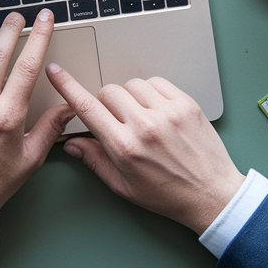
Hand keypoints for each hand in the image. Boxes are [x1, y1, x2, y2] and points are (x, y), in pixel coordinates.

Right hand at [47, 65, 244, 233]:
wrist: (212, 194)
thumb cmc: (168, 195)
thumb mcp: (123, 186)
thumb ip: (94, 160)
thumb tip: (71, 143)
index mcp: (125, 147)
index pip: (86, 107)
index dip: (67, 86)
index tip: (55, 72)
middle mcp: (145, 126)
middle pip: (108, 91)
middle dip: (106, 104)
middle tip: (118, 122)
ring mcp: (168, 112)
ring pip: (132, 84)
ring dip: (130, 97)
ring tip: (141, 119)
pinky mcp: (186, 104)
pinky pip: (157, 82)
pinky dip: (151, 93)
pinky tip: (157, 112)